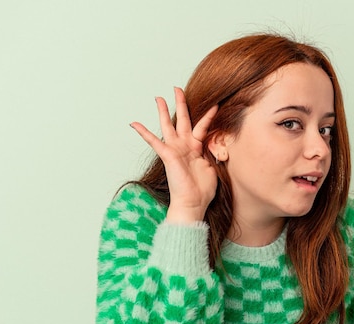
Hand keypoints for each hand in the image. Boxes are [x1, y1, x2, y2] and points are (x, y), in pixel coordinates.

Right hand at [130, 87, 217, 222]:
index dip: (208, 116)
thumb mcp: (213, 167)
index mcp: (196, 149)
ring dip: (163, 111)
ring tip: (158, 98)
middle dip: (181, 104)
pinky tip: (134, 123)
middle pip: (182, 120)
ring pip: (168, 126)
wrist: (193, 203)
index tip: (215, 103)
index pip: (202, 127)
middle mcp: (184, 147)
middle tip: (178, 89)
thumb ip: (213, 153)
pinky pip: (154, 141)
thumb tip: (219, 145)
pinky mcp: (168, 155)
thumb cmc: (203, 190)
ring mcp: (175, 150)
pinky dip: (144, 132)